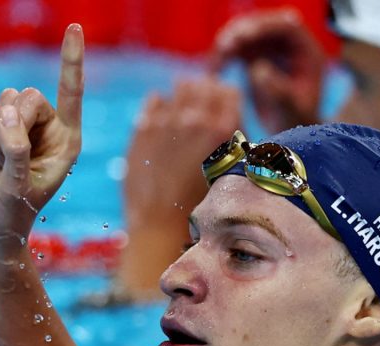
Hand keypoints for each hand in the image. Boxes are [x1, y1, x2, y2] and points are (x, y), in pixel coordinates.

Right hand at [0, 24, 83, 251]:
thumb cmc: (10, 216)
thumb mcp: (17, 188)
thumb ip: (16, 150)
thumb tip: (7, 113)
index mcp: (67, 141)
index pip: (71, 92)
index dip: (71, 60)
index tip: (74, 27)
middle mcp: (48, 130)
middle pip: (28, 95)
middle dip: (12, 123)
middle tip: (8, 158)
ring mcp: (22, 129)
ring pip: (3, 101)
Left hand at [117, 77, 240, 298]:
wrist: (160, 227)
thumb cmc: (200, 207)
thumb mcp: (231, 174)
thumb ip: (235, 144)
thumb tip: (234, 121)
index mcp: (223, 130)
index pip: (228, 91)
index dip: (226, 98)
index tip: (223, 105)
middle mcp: (196, 120)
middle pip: (204, 85)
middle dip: (206, 92)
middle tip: (204, 104)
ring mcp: (166, 122)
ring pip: (180, 88)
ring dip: (185, 95)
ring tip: (185, 109)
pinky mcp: (143, 129)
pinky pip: (155, 100)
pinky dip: (162, 105)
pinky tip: (164, 118)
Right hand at [210, 9, 324, 131]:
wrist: (291, 136)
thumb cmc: (297, 125)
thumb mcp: (291, 110)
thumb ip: (278, 90)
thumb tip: (258, 68)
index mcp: (306, 52)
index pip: (286, 26)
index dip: (264, 27)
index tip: (243, 36)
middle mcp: (289, 46)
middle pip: (263, 26)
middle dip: (241, 31)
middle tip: (223, 45)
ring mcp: (270, 50)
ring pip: (246, 34)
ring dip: (228, 44)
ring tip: (215, 63)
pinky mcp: (254, 58)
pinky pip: (235, 49)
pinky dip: (222, 57)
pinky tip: (213, 71)